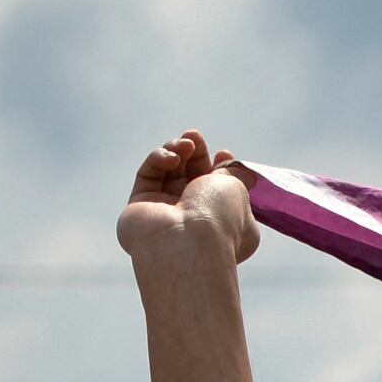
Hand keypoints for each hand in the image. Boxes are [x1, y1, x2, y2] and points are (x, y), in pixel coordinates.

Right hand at [118, 130, 257, 271]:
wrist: (186, 245)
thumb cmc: (219, 220)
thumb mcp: (236, 190)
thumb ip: (234, 175)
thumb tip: (242, 169)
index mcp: (222, 223)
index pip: (217, 189)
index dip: (220, 167)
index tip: (223, 153)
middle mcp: (192, 220)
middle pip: (190, 175)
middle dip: (194, 152)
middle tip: (194, 137)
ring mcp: (165, 213)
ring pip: (167, 171)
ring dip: (176, 150)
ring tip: (185, 145)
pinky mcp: (140, 207)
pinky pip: (148, 174)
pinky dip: (159, 160)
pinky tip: (171, 159)